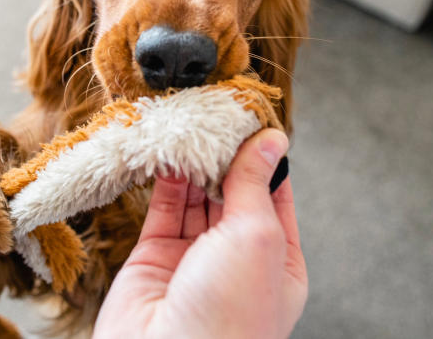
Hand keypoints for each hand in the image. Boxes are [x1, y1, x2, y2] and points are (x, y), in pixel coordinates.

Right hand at [93, 129, 307, 337]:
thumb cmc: (229, 317)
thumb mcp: (257, 237)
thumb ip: (256, 184)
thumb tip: (271, 140)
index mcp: (278, 263)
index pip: (275, 196)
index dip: (264, 158)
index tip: (253, 120)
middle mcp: (237, 260)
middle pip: (234, 193)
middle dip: (226, 155)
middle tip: (217, 115)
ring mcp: (194, 259)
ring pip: (197, 198)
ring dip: (195, 163)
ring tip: (192, 125)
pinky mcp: (154, 258)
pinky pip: (162, 209)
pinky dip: (165, 178)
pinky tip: (169, 150)